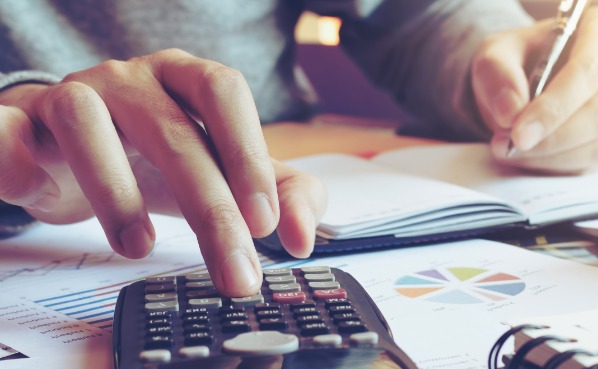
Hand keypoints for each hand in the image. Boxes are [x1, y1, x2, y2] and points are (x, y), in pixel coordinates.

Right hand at [0, 49, 326, 295]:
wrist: (70, 151)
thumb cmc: (155, 160)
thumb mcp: (224, 175)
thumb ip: (279, 195)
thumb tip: (303, 238)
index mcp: (185, 80)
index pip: (224, 93)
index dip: (247, 154)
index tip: (265, 223)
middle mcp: (132, 79)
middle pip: (173, 131)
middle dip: (210, 208)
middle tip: (234, 270)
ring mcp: (73, 95)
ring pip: (88, 123)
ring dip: (116, 192)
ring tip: (140, 247)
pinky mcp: (21, 122)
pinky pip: (8, 130)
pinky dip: (15, 157)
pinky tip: (42, 194)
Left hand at [471, 6, 597, 172]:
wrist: (528, 77)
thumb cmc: (521, 57)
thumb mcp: (496, 53)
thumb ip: (498, 75)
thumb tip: (511, 112)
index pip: (590, 70)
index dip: (554, 107)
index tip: (518, 132)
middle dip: (551, 138)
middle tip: (510, 146)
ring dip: (552, 156)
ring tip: (511, 151)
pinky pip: (596, 160)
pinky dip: (559, 165)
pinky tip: (530, 157)